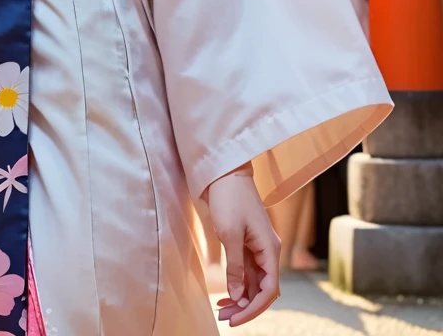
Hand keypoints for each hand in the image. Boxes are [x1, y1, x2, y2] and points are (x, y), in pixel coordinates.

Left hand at [204, 164, 280, 326]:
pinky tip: (225, 294)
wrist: (225, 173)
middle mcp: (269, 251)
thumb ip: (236, 267)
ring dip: (241, 298)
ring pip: (255, 283)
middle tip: (224, 318)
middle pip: (263, 289)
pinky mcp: (248, 244)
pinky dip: (238, 285)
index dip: (254, 308)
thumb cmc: (229, 199)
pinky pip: (247, 272)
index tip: (235, 320)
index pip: (269, 290)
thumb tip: (238, 295)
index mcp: (271, 249)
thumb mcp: (230, 234)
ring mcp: (259, 248)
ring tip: (222, 310)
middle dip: (246, 306)